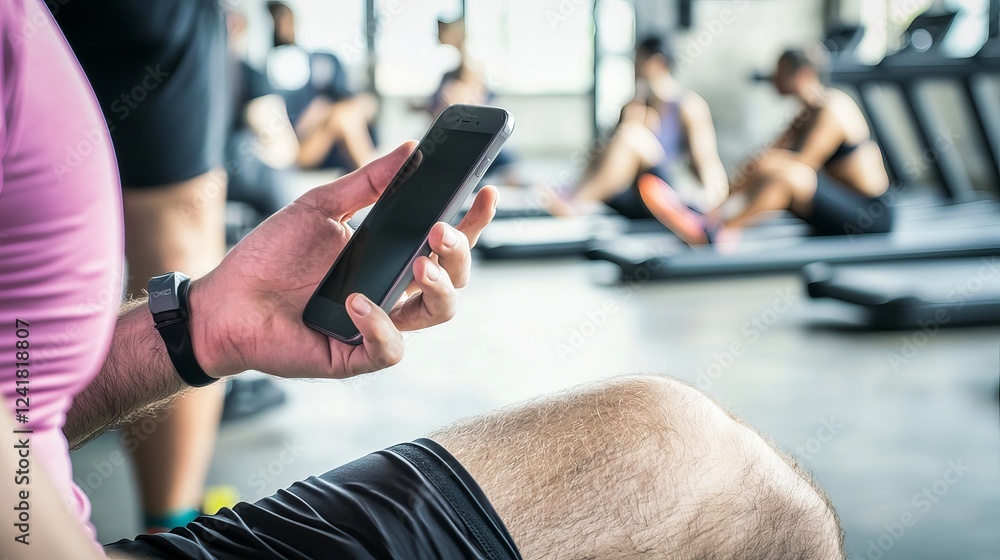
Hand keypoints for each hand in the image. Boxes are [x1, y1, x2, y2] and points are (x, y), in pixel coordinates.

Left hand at [189, 141, 496, 378]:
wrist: (225, 301)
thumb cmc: (270, 257)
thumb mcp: (321, 207)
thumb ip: (368, 183)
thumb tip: (408, 150)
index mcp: (390, 257)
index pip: (445, 242)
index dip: (474, 221)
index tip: (486, 191)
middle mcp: (392, 292)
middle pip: (455, 278)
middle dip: (460, 252)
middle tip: (439, 230)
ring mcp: (378, 325)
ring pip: (438, 314)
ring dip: (439, 287)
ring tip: (418, 262)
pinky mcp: (356, 356)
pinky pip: (391, 348)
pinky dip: (380, 325)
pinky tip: (355, 303)